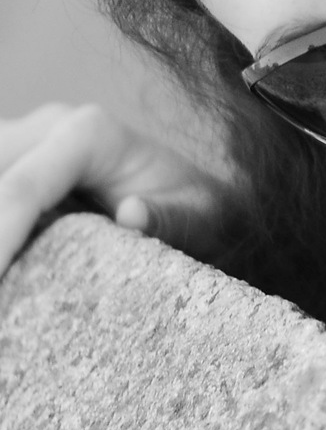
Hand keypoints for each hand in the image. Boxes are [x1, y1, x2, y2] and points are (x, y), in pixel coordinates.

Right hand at [0, 103, 225, 278]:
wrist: (199, 198)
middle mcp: (53, 127)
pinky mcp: (20, 163)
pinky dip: (1, 222)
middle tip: (1, 302)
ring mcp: (29, 142)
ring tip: (7, 287)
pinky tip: (10, 270)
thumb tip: (131, 214)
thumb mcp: (201, 216)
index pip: (23, 189)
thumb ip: (170, 218)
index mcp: (90, 134)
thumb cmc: (201, 210)